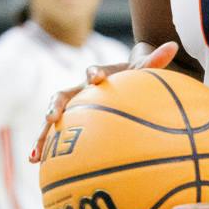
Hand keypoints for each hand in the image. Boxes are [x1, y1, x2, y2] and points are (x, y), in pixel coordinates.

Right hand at [29, 41, 180, 161]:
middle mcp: (80, 91)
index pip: (94, 72)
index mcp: (98, 77)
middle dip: (55, 106)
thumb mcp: (144, 70)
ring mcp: (72, 107)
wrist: (119, 80)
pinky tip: (36, 164)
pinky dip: (45, 147)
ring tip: (35, 155)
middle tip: (50, 118)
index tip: (95, 78)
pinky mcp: (69, 121)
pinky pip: (55, 134)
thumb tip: (173, 45)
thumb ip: (155, 61)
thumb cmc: (133, 77)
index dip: (94, 74)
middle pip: (63, 96)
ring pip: (53, 118)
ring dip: (42, 135)